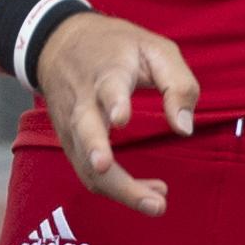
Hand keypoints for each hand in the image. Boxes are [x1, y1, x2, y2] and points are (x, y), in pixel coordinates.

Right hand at [34, 12, 197, 215]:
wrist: (59, 42)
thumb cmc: (117, 46)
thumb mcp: (156, 49)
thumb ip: (178, 85)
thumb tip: (184, 129)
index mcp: (108, 71)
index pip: (107, 88)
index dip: (114, 102)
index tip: (122, 119)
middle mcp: (83, 101)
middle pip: (87, 133)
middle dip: (107, 163)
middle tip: (140, 189)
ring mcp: (71, 124)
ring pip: (85, 163)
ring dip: (119, 188)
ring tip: (156, 203)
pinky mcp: (69, 141)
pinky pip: (87, 171)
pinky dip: (114, 187)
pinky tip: (147, 192)